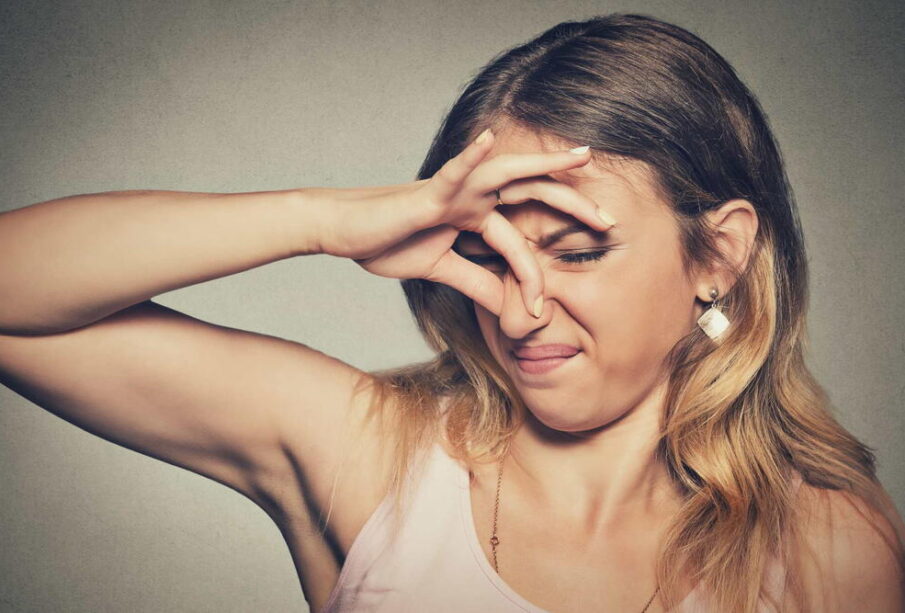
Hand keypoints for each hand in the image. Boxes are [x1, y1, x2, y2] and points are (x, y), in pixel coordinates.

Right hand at [308, 130, 613, 316]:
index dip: (539, 271)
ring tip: (579, 157)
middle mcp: (472, 199)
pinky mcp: (428, 194)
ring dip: (543, 165)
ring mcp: (453, 192)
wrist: (345, 232)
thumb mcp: (443, 271)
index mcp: (476, 218)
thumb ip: (479, 282)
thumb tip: (512, 306)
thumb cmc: (389, 244)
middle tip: (609, 220)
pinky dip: (472, 157)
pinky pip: (453, 172)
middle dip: (571, 205)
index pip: (521, 238)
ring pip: (505, 174)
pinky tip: (492, 139)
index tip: (547, 308)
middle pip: (531, 195)